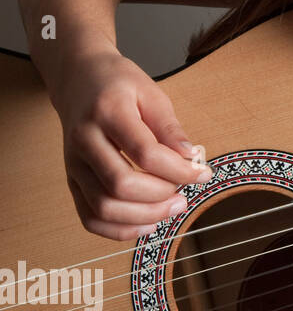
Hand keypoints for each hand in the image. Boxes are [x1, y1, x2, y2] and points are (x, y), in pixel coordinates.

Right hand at [51, 38, 210, 240]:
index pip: (145, 153)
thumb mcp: (152, 94)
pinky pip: (89, 217)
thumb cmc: (120, 86)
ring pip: (103, 207)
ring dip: (144, 217)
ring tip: (172, 208)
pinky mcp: (71, 180)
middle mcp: (84, 141)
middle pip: (120, 185)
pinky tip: (148, 224)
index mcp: (107, 113)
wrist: (78, 80)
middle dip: (161, 196)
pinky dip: (119, 230)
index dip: (179, 170)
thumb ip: (170, 128)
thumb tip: (192, 159)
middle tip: (185, 195)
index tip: (203, 173)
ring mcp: (73, 164)